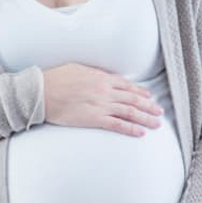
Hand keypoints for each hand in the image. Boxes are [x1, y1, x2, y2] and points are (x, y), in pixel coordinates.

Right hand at [43, 63, 163, 136]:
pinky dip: (130, 129)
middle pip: (133, 99)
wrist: (41, 92)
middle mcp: (105, 91)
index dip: (140, 91)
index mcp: (101, 77)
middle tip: (160, 112)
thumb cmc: (56, 79)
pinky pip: (117, 125)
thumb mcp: (78, 69)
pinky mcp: (94, 119)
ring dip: (145, 118)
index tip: (149, 96)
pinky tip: (141, 133)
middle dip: (149, 106)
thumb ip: (95, 74)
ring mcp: (101, 105)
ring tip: (156, 124)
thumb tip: (105, 77)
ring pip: (130, 112)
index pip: (127, 85)